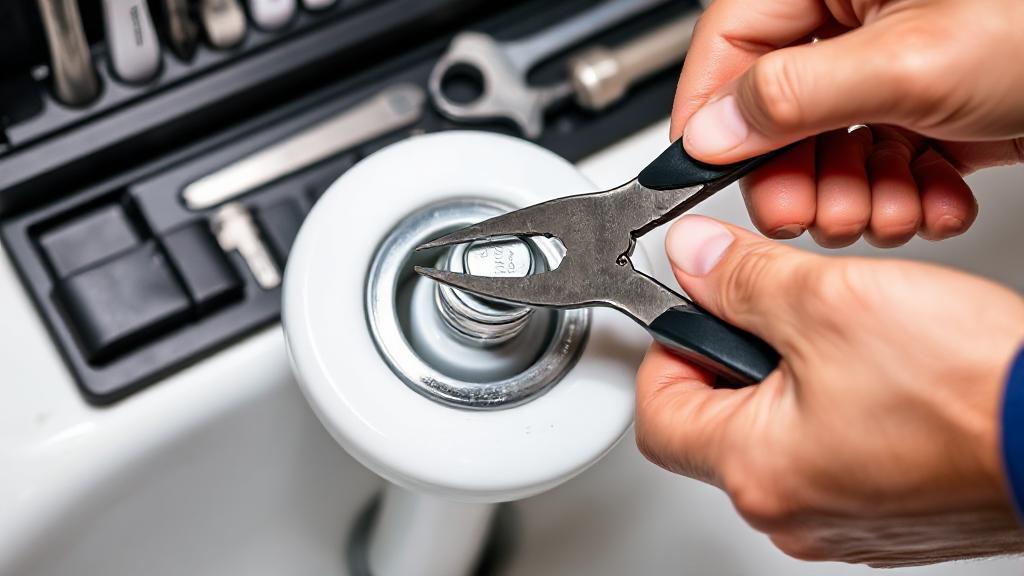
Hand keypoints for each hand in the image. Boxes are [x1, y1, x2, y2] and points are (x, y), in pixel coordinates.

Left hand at [635, 215, 1023, 565]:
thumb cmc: (974, 390)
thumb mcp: (833, 302)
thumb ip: (743, 280)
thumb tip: (692, 260)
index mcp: (758, 468)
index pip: (657, 415)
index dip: (666, 351)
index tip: (693, 313)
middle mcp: (792, 511)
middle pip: (714, 427)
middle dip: (733, 360)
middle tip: (773, 314)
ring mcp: (841, 521)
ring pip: (777, 440)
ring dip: (792, 383)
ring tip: (841, 341)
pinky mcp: (887, 516)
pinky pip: (832, 457)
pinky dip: (839, 412)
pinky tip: (882, 378)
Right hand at [672, 0, 1023, 246]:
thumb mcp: (910, 61)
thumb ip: (792, 96)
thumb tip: (712, 128)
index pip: (729, 46)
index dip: (714, 119)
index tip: (711, 175)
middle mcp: (852, 16)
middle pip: (775, 111)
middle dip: (803, 176)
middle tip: (822, 212)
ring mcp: (888, 63)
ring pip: (826, 146)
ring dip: (858, 195)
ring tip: (896, 208)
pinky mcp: (922, 103)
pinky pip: (879, 159)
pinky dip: (904, 192)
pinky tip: (934, 197)